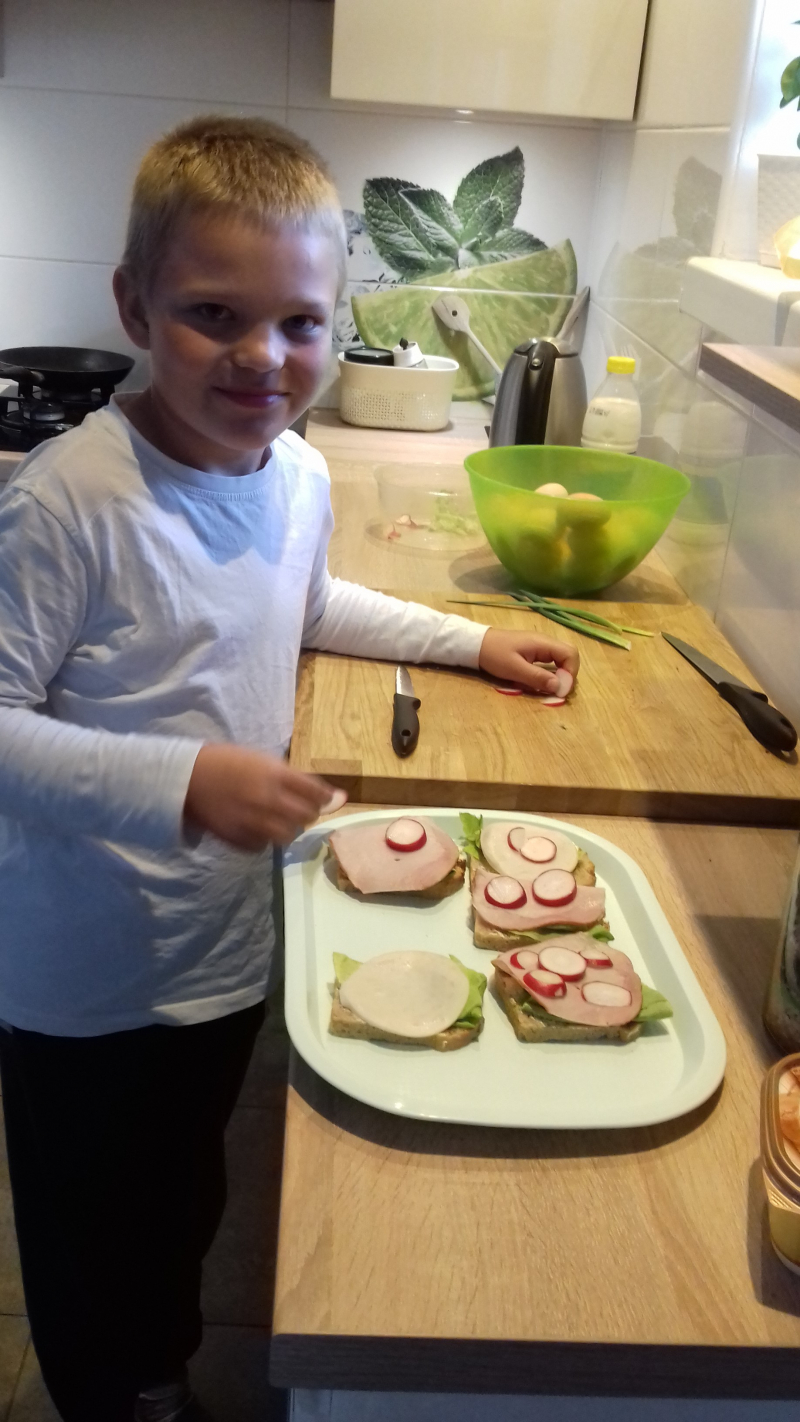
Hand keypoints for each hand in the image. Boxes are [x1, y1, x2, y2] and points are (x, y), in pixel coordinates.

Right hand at [184, 744, 341, 851]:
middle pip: (306, 816)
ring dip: (287, 827)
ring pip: (288, 835)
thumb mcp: (263, 761)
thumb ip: (297, 779)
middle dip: (307, 812)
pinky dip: (264, 838)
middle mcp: (267, 799)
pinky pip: (263, 846)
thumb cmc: (227, 762)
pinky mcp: (238, 839)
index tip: (324, 798)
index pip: (315, 792)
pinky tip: (257, 826)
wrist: (187, 778)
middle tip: (297, 808)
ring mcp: (252, 821)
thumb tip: (337, 796)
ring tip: (276, 818)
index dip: (324, 797)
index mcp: (275, 774)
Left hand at [477, 627, 578, 695]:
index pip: (571, 654)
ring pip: (559, 660)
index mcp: (543, 643)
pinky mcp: (533, 652)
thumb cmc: (494, 655)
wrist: (476, 644)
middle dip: (567, 675)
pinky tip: (539, 682)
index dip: (571, 672)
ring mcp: (540, 647)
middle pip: (568, 656)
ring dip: (558, 675)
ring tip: (548, 688)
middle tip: (557, 690)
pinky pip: (549, 663)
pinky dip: (548, 673)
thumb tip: (560, 687)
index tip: (561, 689)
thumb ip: (537, 677)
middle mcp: (545, 643)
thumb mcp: (515, 669)